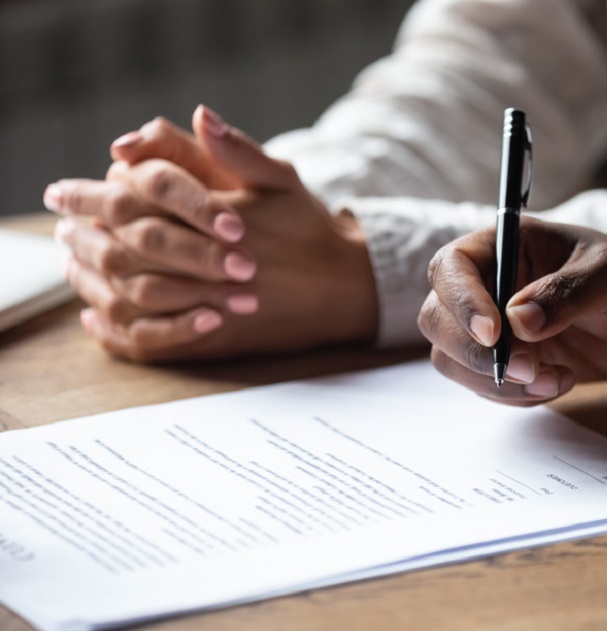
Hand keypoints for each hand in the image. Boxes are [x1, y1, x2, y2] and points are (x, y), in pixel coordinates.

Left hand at [45, 106, 377, 360]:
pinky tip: (96, 318)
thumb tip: (199, 114)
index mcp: (221, 217)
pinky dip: (116, 330)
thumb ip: (237, 149)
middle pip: (123, 247)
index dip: (92, 193)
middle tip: (59, 224)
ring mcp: (212, 304)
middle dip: (82, 234)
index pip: (138, 198)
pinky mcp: (216, 338)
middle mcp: (212, 262)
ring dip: (92, 277)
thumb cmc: (311, 230)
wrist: (346, 289)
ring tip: (71, 261)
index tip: (63, 190)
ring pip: (131, 293)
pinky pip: (152, 340)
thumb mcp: (281, 179)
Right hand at [418, 217, 606, 404]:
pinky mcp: (503, 361)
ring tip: (556, 379)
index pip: (452, 267)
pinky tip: (560, 381)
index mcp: (505, 244)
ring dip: (497, 381)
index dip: (462, 301)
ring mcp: (491, 326)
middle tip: (527, 369)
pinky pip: (481, 385)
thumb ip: (567, 292)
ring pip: (453, 358)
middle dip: (477, 352)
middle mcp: (487, 283)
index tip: (494, 333)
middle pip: (438, 318)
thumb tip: (519, 320)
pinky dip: (514, 395)